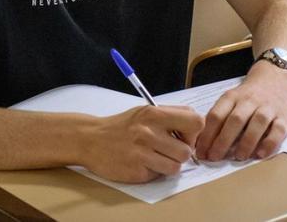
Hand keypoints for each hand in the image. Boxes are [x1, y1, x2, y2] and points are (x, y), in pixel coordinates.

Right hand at [79, 105, 202, 183]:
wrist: (90, 139)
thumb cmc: (121, 126)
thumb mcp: (144, 112)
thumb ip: (170, 116)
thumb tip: (196, 127)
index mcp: (153, 114)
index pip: (195, 122)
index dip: (193, 132)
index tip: (182, 135)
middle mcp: (148, 132)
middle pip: (186, 151)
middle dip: (179, 153)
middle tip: (166, 149)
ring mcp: (141, 153)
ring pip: (175, 167)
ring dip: (168, 165)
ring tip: (154, 157)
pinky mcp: (136, 171)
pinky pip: (158, 175)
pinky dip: (153, 172)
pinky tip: (141, 163)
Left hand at [195, 61, 286, 160]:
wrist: (274, 79)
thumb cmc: (246, 96)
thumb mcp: (229, 100)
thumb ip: (218, 117)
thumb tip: (202, 143)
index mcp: (232, 97)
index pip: (216, 115)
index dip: (207, 135)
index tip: (201, 152)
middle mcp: (250, 101)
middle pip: (235, 120)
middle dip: (222, 141)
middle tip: (214, 157)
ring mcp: (268, 108)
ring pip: (257, 124)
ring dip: (246, 143)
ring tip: (238, 157)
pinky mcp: (284, 117)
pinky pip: (278, 130)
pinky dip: (269, 144)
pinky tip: (259, 154)